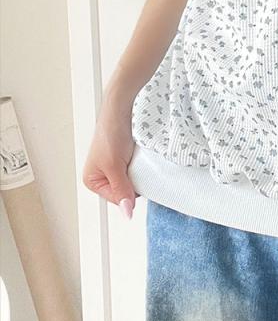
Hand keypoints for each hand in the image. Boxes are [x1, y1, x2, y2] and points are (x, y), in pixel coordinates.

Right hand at [82, 102, 138, 218]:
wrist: (122, 107)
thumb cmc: (111, 132)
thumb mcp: (115, 166)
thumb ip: (121, 190)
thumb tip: (126, 213)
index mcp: (92, 180)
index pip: (117, 200)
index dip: (129, 193)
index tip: (135, 179)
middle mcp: (103, 175)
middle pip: (126, 191)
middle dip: (133, 181)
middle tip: (135, 166)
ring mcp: (115, 165)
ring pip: (133, 180)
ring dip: (139, 172)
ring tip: (136, 159)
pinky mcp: (126, 157)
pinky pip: (137, 169)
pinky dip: (142, 165)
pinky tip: (140, 156)